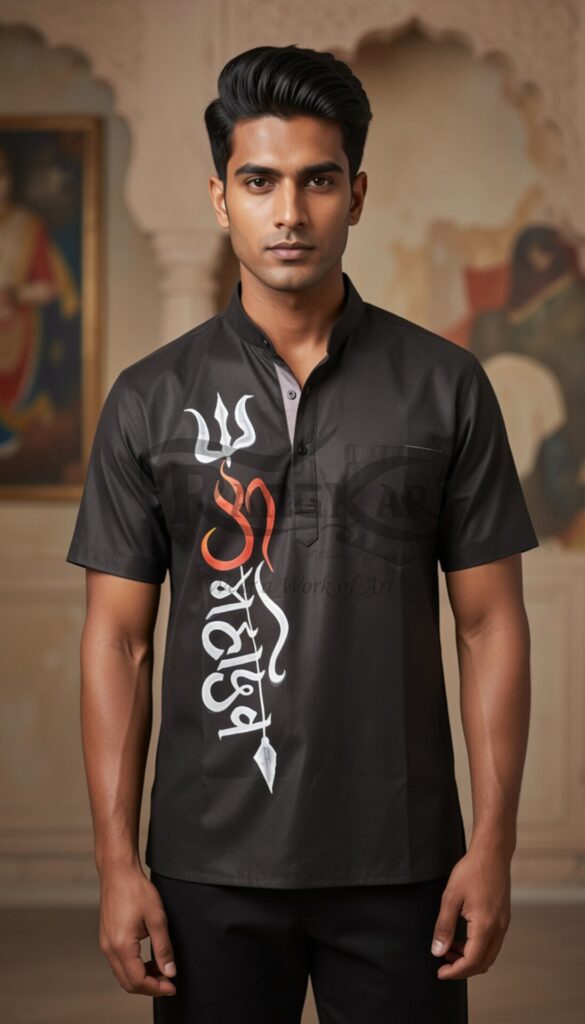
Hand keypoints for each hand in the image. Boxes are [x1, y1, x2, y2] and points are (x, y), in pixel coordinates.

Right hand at [98, 863, 176, 996]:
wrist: (118, 872)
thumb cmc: (136, 890)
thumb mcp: (157, 918)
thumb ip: (163, 947)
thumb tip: (169, 971)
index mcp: (121, 946)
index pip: (138, 981)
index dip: (156, 988)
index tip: (172, 986)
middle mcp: (109, 949)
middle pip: (128, 983)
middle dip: (149, 986)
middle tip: (168, 981)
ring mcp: (105, 944)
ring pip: (122, 975)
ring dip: (141, 977)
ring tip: (161, 969)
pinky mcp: (106, 939)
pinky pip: (118, 963)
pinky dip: (133, 968)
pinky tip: (148, 959)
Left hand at [430, 845, 511, 979]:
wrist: (492, 853)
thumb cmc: (471, 871)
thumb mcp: (450, 897)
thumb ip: (444, 927)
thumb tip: (437, 951)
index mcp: (485, 926)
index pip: (472, 962)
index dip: (455, 971)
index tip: (440, 972)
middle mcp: (499, 929)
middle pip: (483, 963)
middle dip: (462, 968)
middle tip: (442, 962)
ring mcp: (503, 924)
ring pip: (489, 954)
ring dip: (470, 958)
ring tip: (449, 948)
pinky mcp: (503, 918)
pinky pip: (492, 943)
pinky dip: (477, 948)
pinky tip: (462, 937)